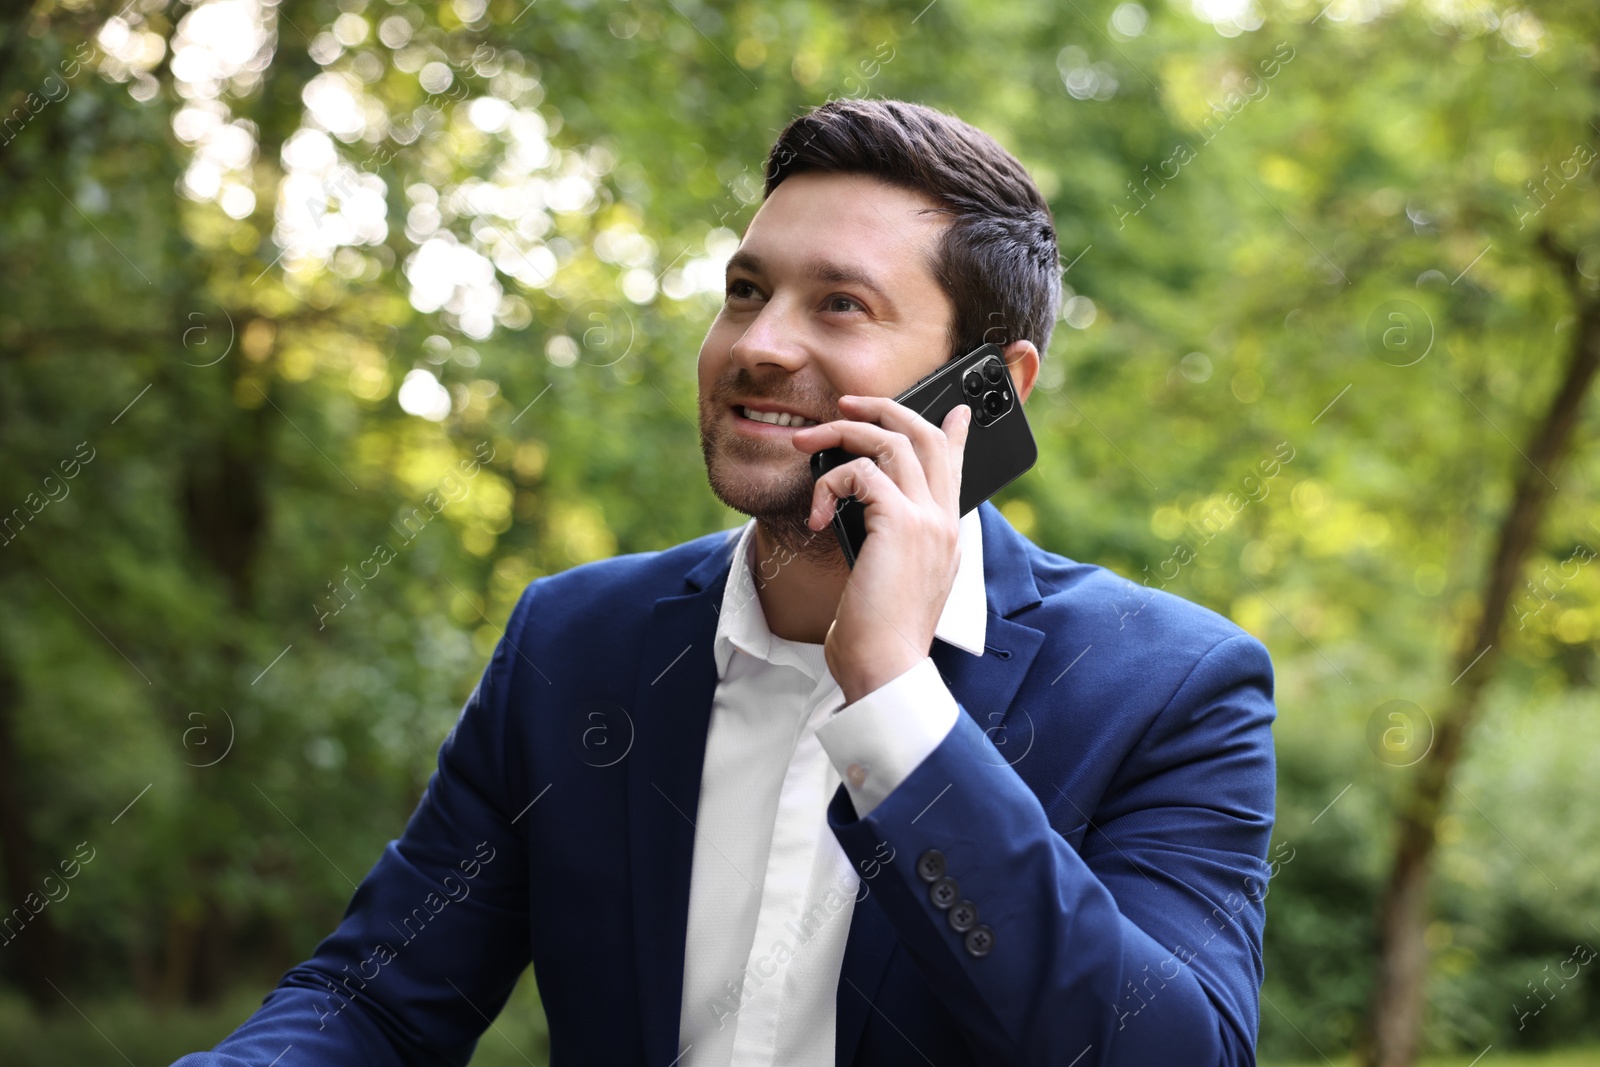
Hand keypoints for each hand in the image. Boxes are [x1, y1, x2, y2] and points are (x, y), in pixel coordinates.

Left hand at [789, 394, 972, 704]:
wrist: (886, 668)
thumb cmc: (880, 635)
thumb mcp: (892, 582)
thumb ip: (891, 544)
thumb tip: (863, 519)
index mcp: (947, 534)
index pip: (957, 467)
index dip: (954, 432)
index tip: (957, 410)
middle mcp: (944, 521)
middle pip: (926, 436)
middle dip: (885, 410)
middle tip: (848, 404)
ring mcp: (927, 520)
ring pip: (891, 442)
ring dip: (843, 434)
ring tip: (806, 441)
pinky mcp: (899, 523)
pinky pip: (861, 472)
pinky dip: (829, 482)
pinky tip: (816, 513)